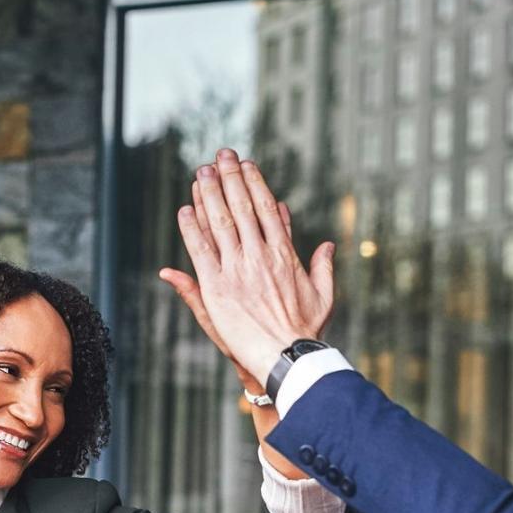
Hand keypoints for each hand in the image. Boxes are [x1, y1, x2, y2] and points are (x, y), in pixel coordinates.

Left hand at [164, 148, 335, 384]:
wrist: (286, 357)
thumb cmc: (307, 330)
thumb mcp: (323, 296)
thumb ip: (323, 266)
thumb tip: (327, 244)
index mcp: (285, 255)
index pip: (267, 210)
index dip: (255, 184)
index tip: (247, 165)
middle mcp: (260, 257)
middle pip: (242, 208)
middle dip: (230, 178)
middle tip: (221, 155)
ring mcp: (237, 270)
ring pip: (220, 223)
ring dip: (209, 195)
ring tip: (201, 172)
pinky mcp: (217, 288)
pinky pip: (201, 251)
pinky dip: (192, 229)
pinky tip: (185, 210)